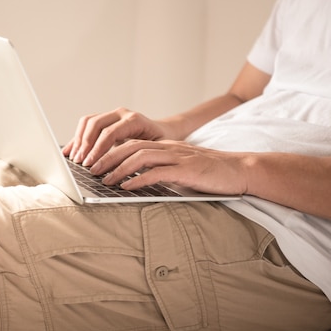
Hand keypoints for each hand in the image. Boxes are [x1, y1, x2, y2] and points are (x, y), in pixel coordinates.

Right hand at [62, 108, 167, 166]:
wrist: (164, 132)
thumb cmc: (161, 144)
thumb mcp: (155, 151)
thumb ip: (139, 158)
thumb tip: (123, 172)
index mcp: (134, 120)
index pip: (110, 133)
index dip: (97, 149)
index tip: (90, 164)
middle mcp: (121, 113)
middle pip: (95, 124)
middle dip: (85, 145)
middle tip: (80, 163)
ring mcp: (112, 115)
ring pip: (88, 122)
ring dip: (79, 141)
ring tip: (75, 159)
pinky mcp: (105, 120)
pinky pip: (86, 125)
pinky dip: (77, 138)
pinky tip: (70, 151)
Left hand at [90, 139, 249, 195]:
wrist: (240, 171)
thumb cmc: (209, 175)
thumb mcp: (179, 169)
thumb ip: (159, 171)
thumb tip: (132, 183)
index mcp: (165, 146)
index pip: (131, 143)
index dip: (110, 151)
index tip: (94, 162)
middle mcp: (168, 148)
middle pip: (130, 146)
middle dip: (107, 157)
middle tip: (90, 169)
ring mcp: (177, 157)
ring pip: (139, 156)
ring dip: (118, 168)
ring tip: (104, 179)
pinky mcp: (186, 169)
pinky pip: (157, 172)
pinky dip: (138, 179)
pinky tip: (126, 187)